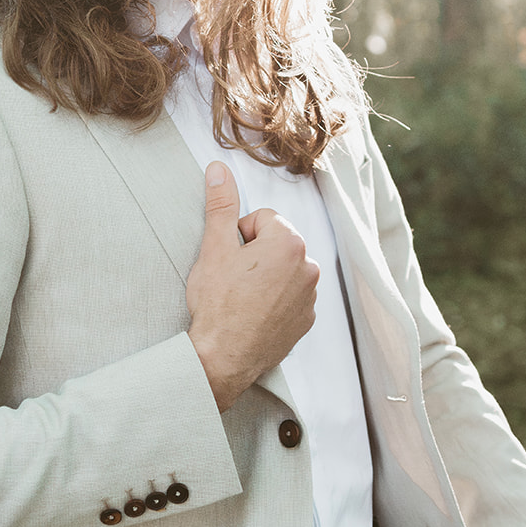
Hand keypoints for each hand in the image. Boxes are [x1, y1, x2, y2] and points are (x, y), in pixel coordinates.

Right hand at [186, 160, 318, 411]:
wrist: (223, 356)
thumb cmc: (218, 303)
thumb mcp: (214, 248)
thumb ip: (221, 205)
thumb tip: (219, 170)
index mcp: (289, 242)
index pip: (262, 219)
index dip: (239, 236)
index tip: (229, 258)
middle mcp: (309, 266)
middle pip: (276, 243)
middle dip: (255, 254)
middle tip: (233, 278)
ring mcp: (311, 296)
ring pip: (284, 270)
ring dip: (266, 277)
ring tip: (242, 298)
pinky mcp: (307, 320)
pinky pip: (291, 297)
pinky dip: (275, 301)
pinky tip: (253, 313)